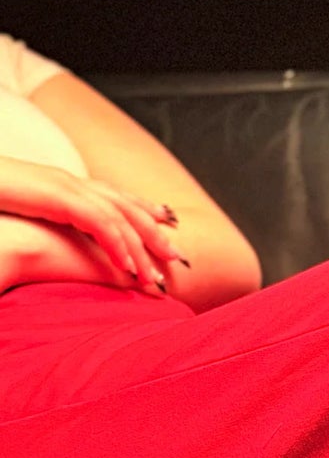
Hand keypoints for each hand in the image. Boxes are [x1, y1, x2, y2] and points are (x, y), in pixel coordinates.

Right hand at [0, 154, 182, 290]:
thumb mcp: (22, 209)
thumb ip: (45, 219)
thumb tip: (53, 237)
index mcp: (62, 184)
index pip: (113, 197)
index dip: (142, 211)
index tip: (166, 228)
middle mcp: (69, 182)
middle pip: (126, 206)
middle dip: (155, 231)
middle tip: (178, 256)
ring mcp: (65, 186)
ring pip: (120, 217)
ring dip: (142, 247)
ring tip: (158, 275)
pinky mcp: (57, 196)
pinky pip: (99, 223)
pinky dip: (118, 246)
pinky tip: (130, 269)